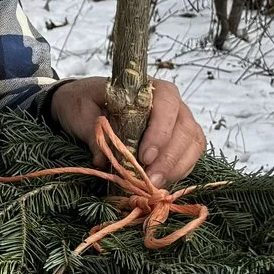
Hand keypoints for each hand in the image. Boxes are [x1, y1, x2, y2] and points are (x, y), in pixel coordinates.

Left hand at [48, 76, 205, 183]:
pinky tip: (162, 183)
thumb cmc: (86, 102)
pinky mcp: (180, 140)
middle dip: (168, 159)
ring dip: (176, 168)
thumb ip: (94, 132)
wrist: (87, 104)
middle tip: (150, 180)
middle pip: (184, 129)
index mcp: (149, 88)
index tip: (145, 156)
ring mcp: (179, 121)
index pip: (166, 104)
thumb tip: (104, 159)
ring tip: (154, 186)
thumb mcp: (82, 111)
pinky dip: (179, 171)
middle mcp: (171, 103)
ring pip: (192, 144)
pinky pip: (190, 156)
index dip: (160, 132)